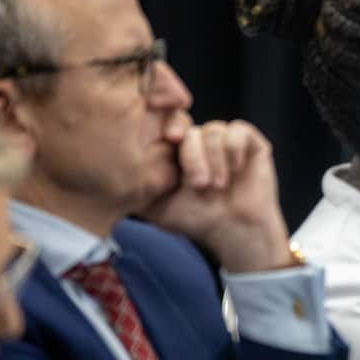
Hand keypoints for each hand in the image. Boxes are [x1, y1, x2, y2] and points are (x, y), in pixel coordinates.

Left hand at [141, 119, 292, 272]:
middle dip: (193, 157)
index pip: (169, 127)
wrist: (234, 232)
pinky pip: (239, 130)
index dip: (168, 128)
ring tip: (219, 186)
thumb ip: (137, 187)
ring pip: (214, 131)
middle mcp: (202, 142)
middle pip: (190, 130)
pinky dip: (234, 149)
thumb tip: (108, 175)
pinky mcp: (250, 143)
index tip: (170, 140)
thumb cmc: (197, 220)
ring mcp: (226, 141)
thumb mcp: (156, 206)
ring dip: (216, 160)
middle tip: (200, 185)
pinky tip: (236, 169)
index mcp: (179, 152)